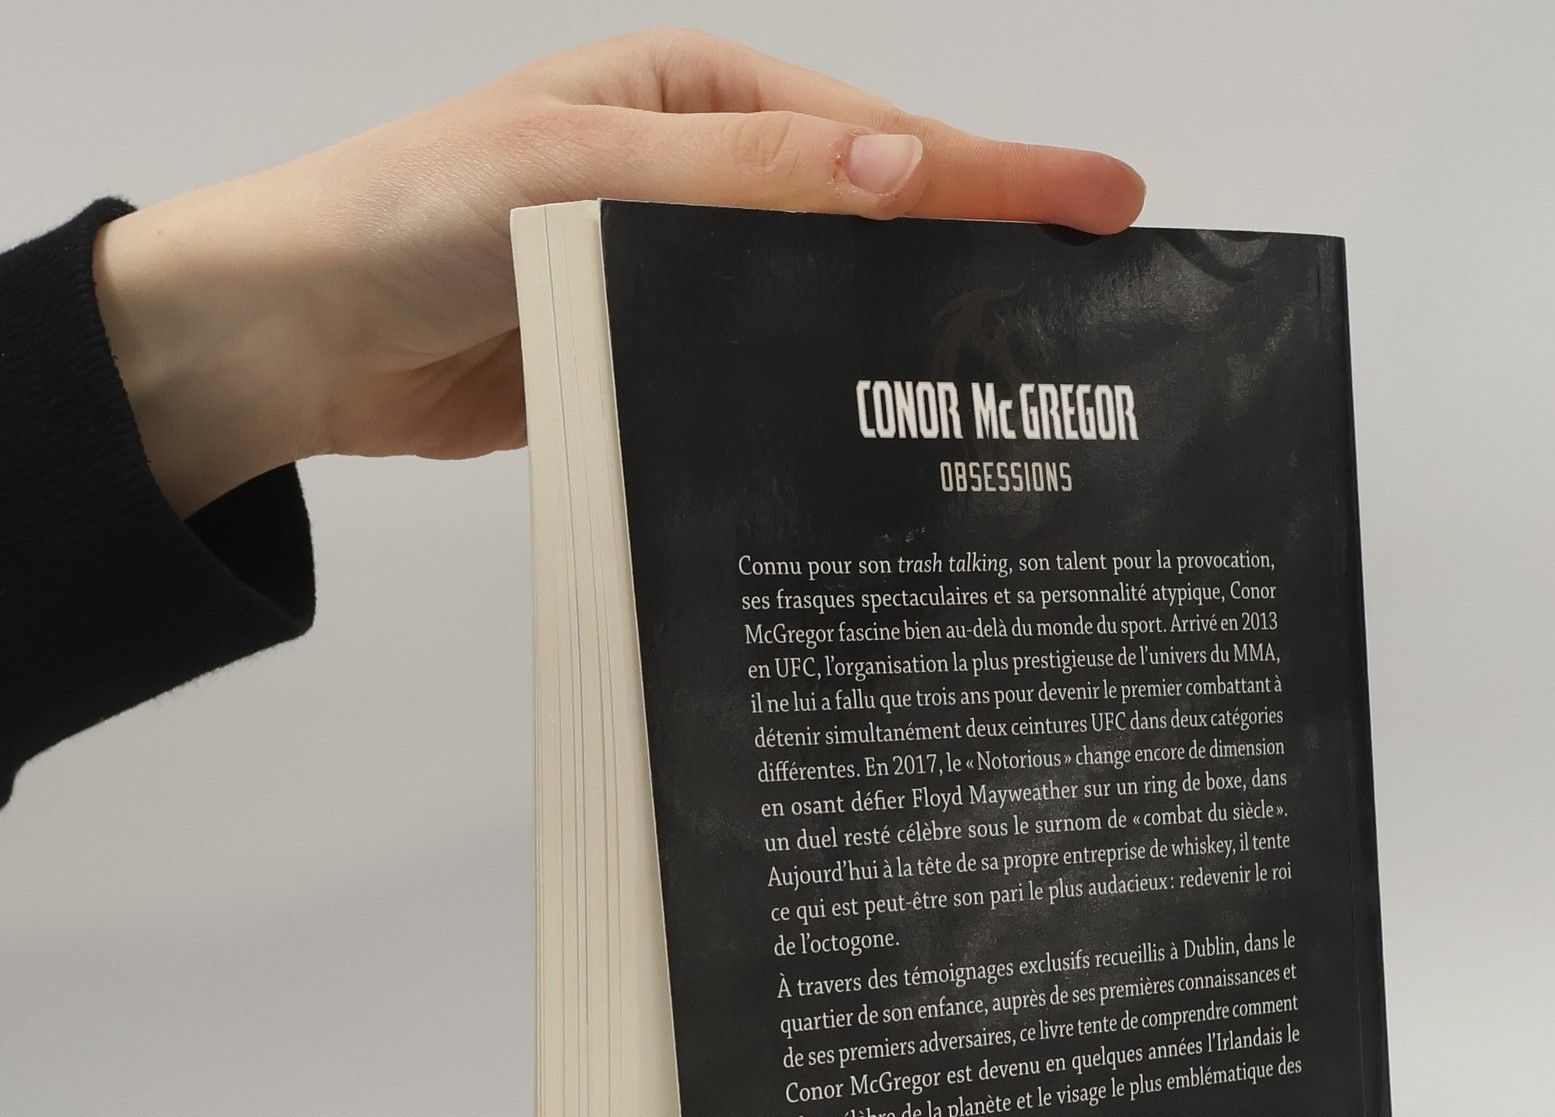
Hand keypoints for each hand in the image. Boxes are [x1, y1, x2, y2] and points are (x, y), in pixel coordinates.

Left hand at [92, 29, 1145, 517]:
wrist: (293, 334)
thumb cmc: (402, 217)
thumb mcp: (577, 169)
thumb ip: (742, 182)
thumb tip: (902, 173)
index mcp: (696, 93)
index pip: (877, 137)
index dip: (995, 172)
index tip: (1103, 198)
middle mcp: (702, 177)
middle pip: (874, 218)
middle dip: (978, 253)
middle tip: (1090, 300)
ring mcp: (683, 272)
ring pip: (826, 304)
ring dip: (905, 335)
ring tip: (1014, 376)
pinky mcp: (657, 357)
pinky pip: (762, 372)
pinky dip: (822, 395)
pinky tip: (879, 427)